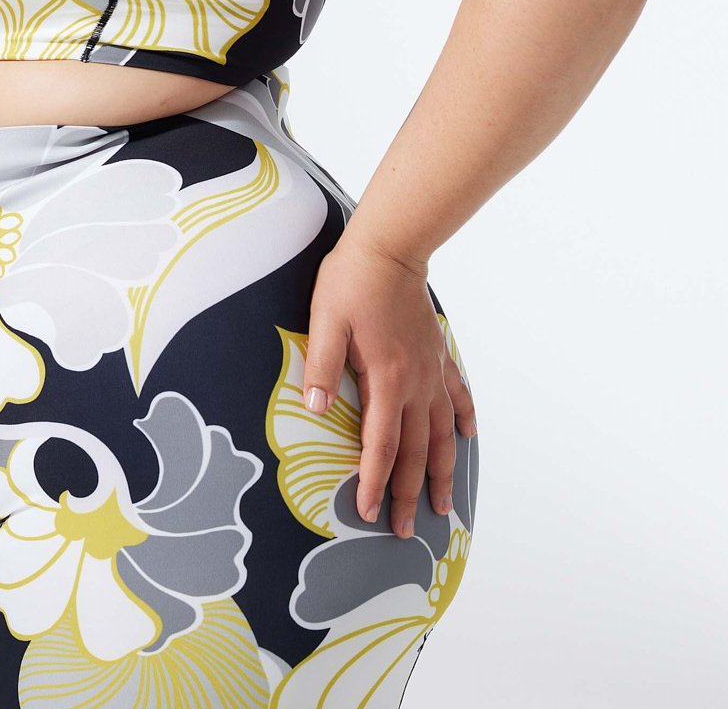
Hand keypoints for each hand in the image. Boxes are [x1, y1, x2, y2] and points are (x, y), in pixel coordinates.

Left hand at [303, 229, 477, 537]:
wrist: (390, 248)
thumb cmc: (352, 281)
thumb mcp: (325, 320)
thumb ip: (322, 366)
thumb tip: (315, 409)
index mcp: (386, 379)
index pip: (380, 446)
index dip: (374, 483)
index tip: (369, 514)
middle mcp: (415, 383)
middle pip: (415, 451)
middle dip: (408, 494)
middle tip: (403, 532)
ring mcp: (431, 370)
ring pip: (441, 433)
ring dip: (441, 472)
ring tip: (442, 507)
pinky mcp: (438, 353)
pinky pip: (457, 395)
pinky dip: (462, 420)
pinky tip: (467, 438)